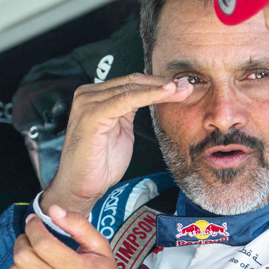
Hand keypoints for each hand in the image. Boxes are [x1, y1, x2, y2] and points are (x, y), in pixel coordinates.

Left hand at [8, 205, 140, 268]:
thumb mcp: (101, 249)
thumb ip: (79, 225)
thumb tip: (53, 209)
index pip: (43, 243)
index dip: (33, 227)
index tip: (33, 222)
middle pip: (24, 258)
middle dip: (23, 242)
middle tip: (29, 239)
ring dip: (21, 262)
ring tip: (33, 260)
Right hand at [41, 74, 191, 214]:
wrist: (81, 186)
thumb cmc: (99, 163)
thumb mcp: (121, 130)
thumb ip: (130, 111)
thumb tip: (152, 96)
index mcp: (96, 96)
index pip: (131, 82)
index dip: (158, 83)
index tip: (182, 87)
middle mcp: (89, 95)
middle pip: (132, 81)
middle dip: (163, 83)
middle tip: (186, 86)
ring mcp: (88, 102)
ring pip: (132, 88)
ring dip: (160, 88)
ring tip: (182, 90)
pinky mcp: (92, 114)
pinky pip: (126, 100)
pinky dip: (149, 95)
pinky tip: (166, 93)